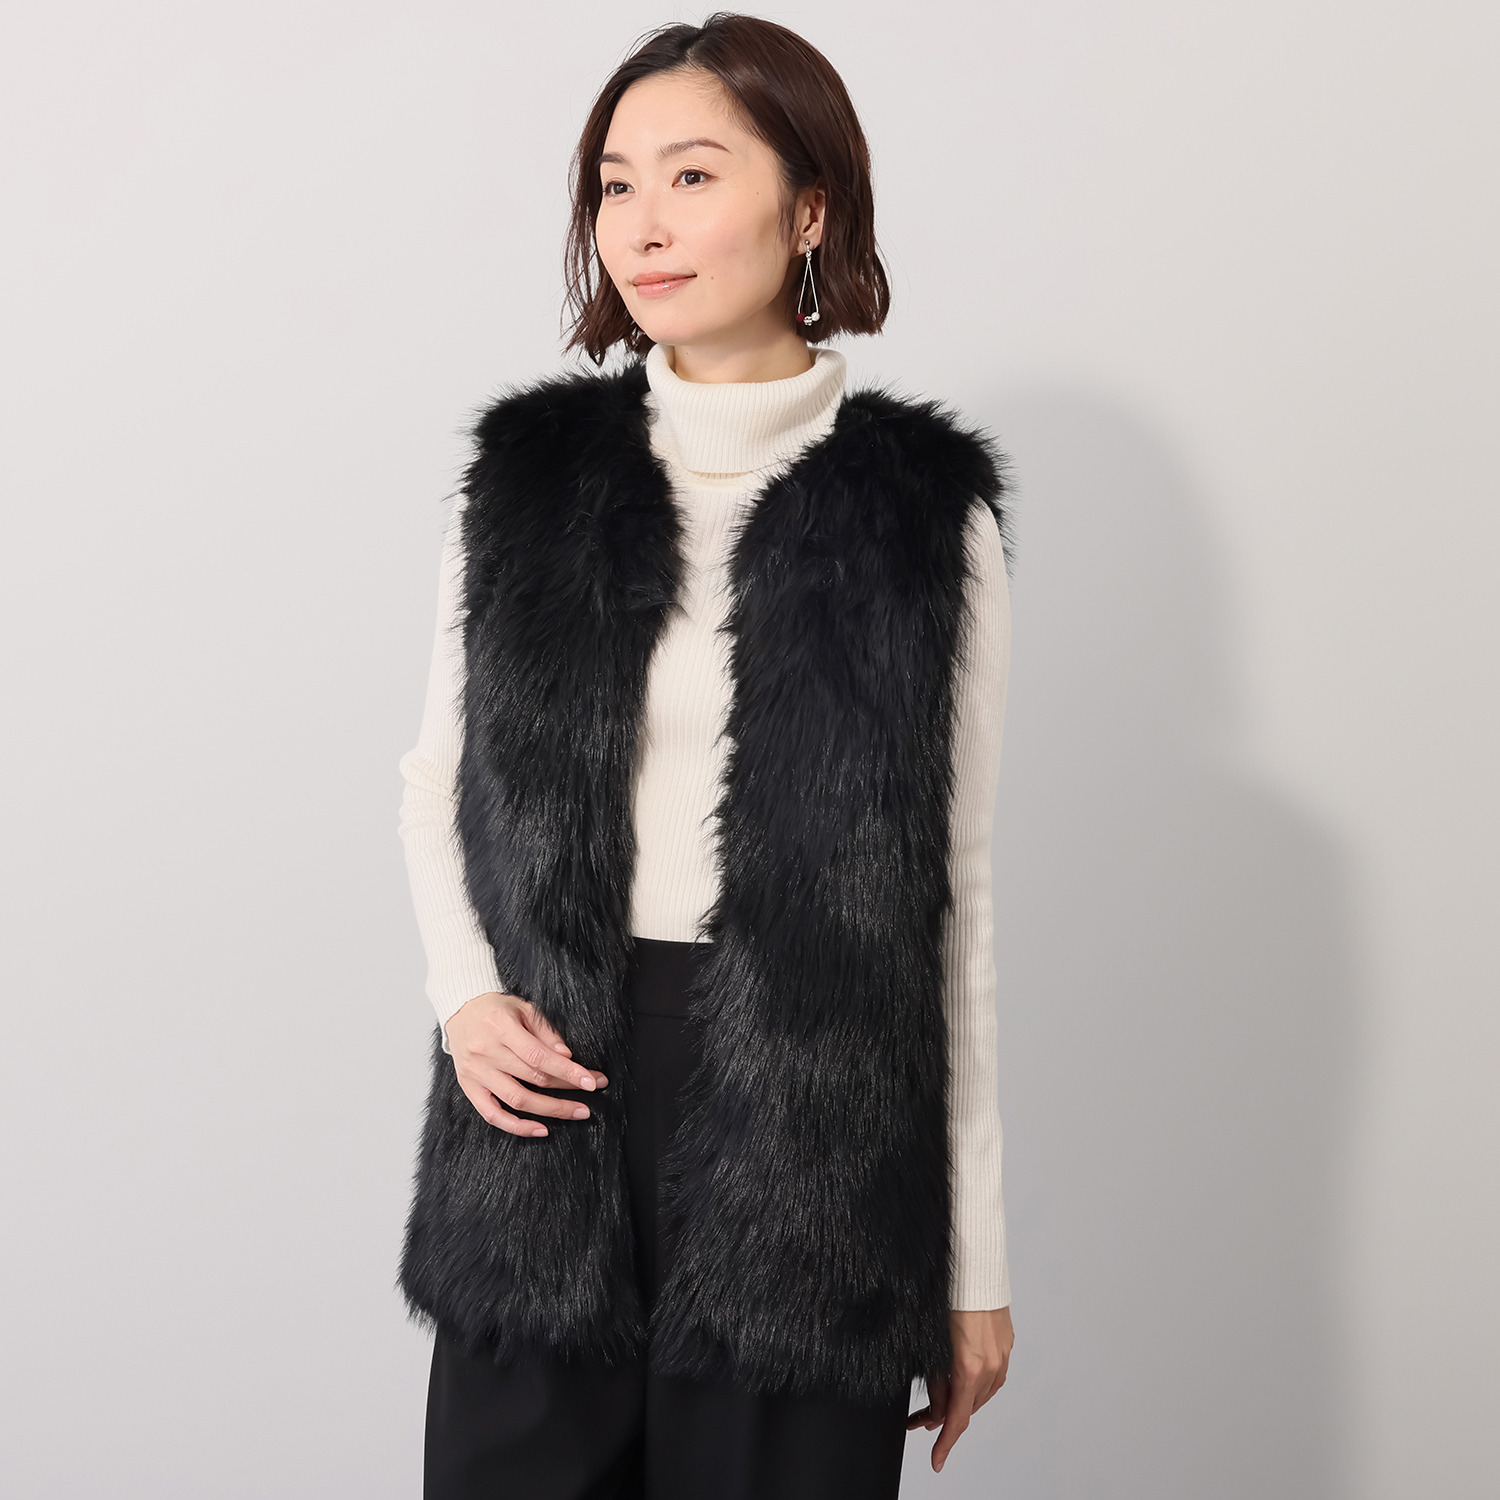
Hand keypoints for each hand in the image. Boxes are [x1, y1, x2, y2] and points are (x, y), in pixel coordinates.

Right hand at [444, 991, 607, 1137]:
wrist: (461, 1010)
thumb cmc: (496, 1009)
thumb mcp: (524, 1009)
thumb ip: (546, 1032)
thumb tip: (567, 1056)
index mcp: (501, 1028)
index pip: (539, 1056)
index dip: (567, 1071)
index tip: (591, 1081)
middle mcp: (486, 1052)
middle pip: (532, 1078)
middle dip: (567, 1088)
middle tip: (592, 1094)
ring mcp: (476, 1073)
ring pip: (516, 1100)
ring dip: (550, 1110)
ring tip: (576, 1112)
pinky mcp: (469, 1088)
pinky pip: (492, 1115)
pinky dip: (516, 1127)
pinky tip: (540, 1129)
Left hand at [907, 1306, 1013, 1471]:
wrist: (973, 1270)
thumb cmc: (949, 1299)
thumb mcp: (933, 1344)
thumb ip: (936, 1381)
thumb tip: (935, 1411)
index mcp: (969, 1368)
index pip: (957, 1419)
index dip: (945, 1443)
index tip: (936, 1460)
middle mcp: (990, 1366)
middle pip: (968, 1407)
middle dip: (945, 1416)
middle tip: (921, 1417)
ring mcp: (1001, 1356)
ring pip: (982, 1394)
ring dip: (962, 1400)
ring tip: (940, 1397)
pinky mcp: (1006, 1346)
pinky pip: (993, 1376)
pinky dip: (977, 1384)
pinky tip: (963, 1379)